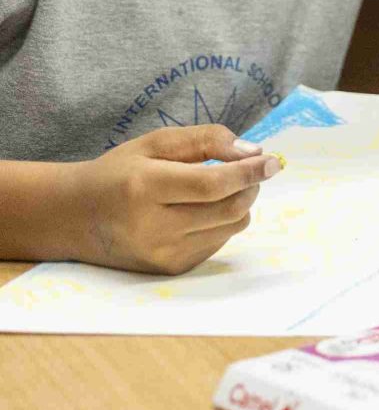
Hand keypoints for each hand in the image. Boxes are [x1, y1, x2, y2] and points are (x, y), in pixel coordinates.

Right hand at [69, 127, 280, 274]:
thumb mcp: (156, 142)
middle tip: (253, 170)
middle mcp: (151, 227)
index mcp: (144, 188)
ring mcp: (160, 254)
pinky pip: (218, 242)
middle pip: (228, 209)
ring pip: (231, 227)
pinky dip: (223, 222)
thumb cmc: (119, 172)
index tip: (273, 161)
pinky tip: (201, 210)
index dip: (249, 173)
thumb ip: (206, 140)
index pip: (212, 186)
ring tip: (224, 187)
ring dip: (241, 203)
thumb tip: (253, 152)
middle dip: (251, 186)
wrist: (74, 217)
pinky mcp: (168, 269)